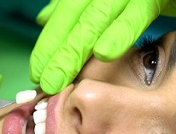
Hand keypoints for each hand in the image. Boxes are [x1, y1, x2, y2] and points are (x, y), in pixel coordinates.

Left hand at [30, 0, 175, 93]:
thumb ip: (76, 10)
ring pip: (97, 16)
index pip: (64, 16)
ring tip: (60, 76)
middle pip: (75, 18)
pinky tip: (104, 52)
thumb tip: (43, 19)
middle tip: (45, 83)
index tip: (37, 72)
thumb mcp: (107, 1)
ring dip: (77, 47)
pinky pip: (138, 11)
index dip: (49, 44)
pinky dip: (120, 32)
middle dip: (58, 52)